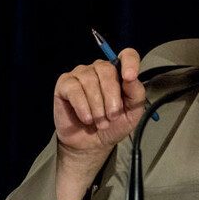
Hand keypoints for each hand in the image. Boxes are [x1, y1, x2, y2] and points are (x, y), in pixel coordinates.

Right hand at [53, 48, 145, 199]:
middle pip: (107, 70)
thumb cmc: (112, 127)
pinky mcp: (63, 86)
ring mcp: (79, 75)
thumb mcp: (131, 114)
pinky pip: (73, 87)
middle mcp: (99, 69)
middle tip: (110, 117)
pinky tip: (85, 118)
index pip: (126, 54)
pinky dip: (82, 105)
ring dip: (97, 105)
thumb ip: (135, 95)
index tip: (129, 76)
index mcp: (118, 73)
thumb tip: (132, 79)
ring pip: (90, 79)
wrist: (91, 145)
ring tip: (97, 121)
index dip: (129, 61)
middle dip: (111, 97)